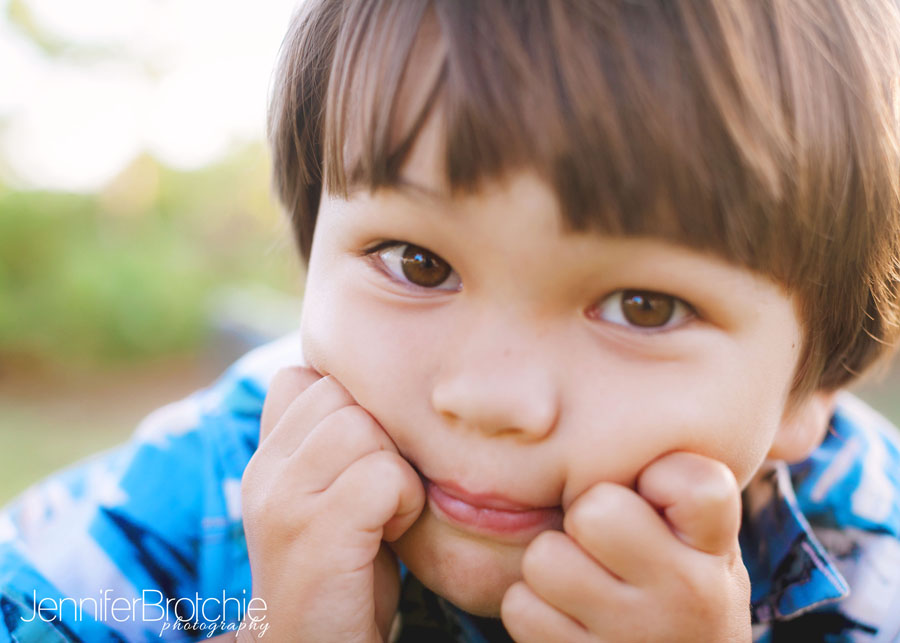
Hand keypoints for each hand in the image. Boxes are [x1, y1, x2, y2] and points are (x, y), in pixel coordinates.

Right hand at [238, 367, 425, 641]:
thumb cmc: (343, 573)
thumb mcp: (326, 496)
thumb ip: (331, 442)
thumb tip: (379, 380)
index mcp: (267, 458)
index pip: (303, 376)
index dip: (347, 405)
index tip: (363, 456)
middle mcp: (264, 471)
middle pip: (341, 392)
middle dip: (379, 434)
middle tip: (379, 491)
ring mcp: (282, 500)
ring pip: (363, 426)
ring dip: (394, 468)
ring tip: (383, 514)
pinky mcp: (314, 532)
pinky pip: (382, 474)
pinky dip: (403, 502)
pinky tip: (389, 535)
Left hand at [501, 452, 750, 641]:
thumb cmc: (676, 585)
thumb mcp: (700, 539)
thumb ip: (671, 483)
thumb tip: (561, 412)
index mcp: (715, 548)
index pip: (693, 481)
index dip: (658, 477)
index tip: (655, 498)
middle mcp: (687, 594)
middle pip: (594, 510)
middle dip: (584, 519)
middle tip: (604, 544)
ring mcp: (635, 637)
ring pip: (545, 558)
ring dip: (551, 567)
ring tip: (584, 584)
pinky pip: (521, 609)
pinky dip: (532, 610)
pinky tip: (567, 620)